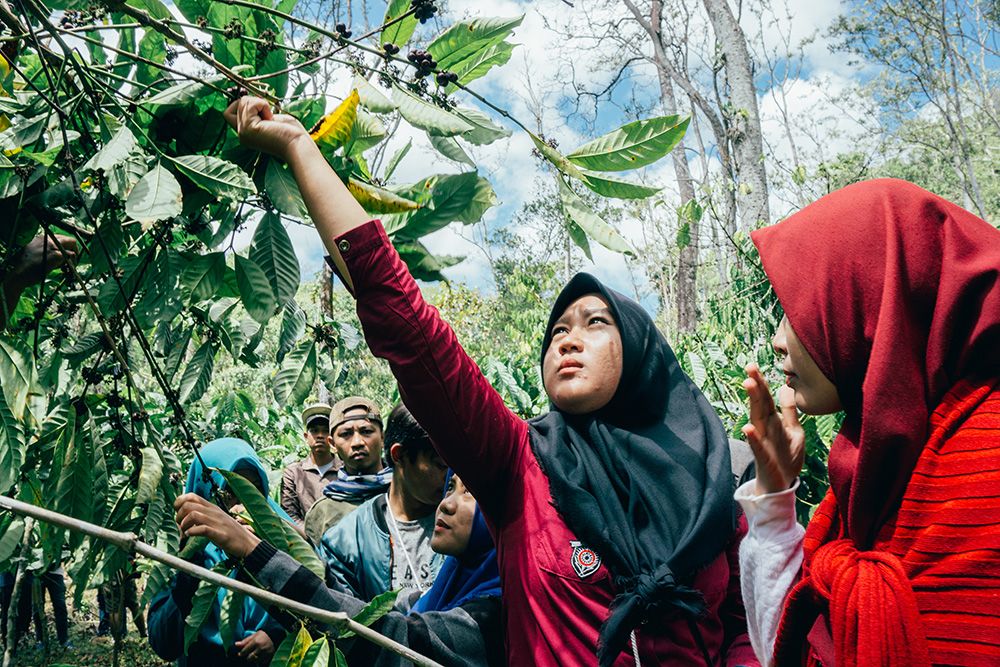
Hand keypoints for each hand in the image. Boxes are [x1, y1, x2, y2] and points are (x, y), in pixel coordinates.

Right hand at [8, 234, 77, 287]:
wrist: (18, 273)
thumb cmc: (24, 266)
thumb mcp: (33, 252)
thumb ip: (46, 250)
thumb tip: (59, 255)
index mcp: (41, 238)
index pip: (60, 237)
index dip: (66, 245)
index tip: (68, 252)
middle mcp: (47, 239)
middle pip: (69, 239)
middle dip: (74, 248)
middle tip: (74, 258)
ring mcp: (52, 246)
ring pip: (72, 246)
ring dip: (73, 257)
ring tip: (70, 265)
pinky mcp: (56, 255)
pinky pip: (71, 256)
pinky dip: (72, 262)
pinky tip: (68, 269)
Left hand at [174, 493, 260, 557]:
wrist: (247, 542)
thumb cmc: (230, 532)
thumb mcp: (216, 519)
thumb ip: (203, 515)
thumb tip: (185, 516)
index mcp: (212, 507)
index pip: (191, 496)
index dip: (179, 503)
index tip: (178, 513)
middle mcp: (213, 512)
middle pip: (188, 505)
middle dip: (178, 516)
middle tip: (180, 526)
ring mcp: (217, 522)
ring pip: (193, 515)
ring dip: (184, 524)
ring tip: (185, 532)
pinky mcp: (220, 534)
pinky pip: (202, 529)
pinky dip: (192, 532)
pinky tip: (190, 536)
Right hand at [223, 96, 309, 161]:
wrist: (299, 147)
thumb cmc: (292, 134)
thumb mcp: (272, 119)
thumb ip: (258, 112)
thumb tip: (249, 100)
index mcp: (247, 134)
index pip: (229, 114)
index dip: (241, 105)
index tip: (259, 109)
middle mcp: (241, 135)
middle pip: (235, 105)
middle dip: (253, 102)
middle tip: (268, 114)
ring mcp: (243, 133)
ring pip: (242, 102)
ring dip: (259, 103)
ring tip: (271, 118)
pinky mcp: (248, 129)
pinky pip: (249, 103)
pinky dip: (262, 105)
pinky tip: (271, 119)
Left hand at [234, 630, 274, 662]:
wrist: (273, 636)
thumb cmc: (261, 636)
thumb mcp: (253, 636)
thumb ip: (245, 641)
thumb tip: (235, 644)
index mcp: (255, 642)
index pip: (244, 651)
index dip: (241, 653)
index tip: (240, 654)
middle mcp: (261, 648)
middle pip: (250, 658)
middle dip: (248, 657)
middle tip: (249, 654)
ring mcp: (266, 653)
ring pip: (256, 661)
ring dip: (254, 659)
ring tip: (255, 655)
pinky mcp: (269, 656)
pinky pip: (262, 662)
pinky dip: (260, 660)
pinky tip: (260, 656)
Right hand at [742, 364, 804, 494]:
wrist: (782, 484)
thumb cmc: (786, 457)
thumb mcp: (793, 431)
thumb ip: (789, 411)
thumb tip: (786, 387)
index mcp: (773, 421)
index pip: (765, 398)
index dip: (761, 382)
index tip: (753, 365)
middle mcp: (765, 428)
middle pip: (759, 403)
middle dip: (755, 386)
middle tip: (749, 368)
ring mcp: (762, 442)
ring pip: (756, 419)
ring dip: (752, 402)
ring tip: (748, 385)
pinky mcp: (763, 457)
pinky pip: (757, 446)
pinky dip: (752, 437)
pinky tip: (747, 428)